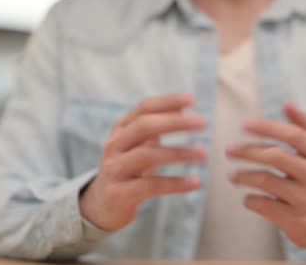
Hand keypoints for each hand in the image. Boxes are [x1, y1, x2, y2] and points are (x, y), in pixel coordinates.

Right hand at [79, 93, 205, 230]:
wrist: (102, 205)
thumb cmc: (128, 169)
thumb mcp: (139, 145)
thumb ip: (156, 127)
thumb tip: (182, 107)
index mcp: (121, 129)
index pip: (144, 108)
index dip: (167, 101)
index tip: (192, 99)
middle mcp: (114, 145)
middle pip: (143, 127)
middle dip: (174, 122)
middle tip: (201, 123)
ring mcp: (114, 169)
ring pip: (147, 155)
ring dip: (179, 153)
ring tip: (203, 154)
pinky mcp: (119, 194)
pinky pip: (150, 185)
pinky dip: (175, 183)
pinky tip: (195, 182)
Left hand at [226, 102, 305, 247]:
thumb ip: (305, 127)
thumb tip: (288, 103)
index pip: (293, 135)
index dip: (267, 127)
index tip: (244, 125)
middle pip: (276, 156)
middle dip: (248, 150)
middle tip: (228, 150)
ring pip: (267, 180)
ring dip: (243, 175)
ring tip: (231, 175)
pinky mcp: (296, 221)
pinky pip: (264, 205)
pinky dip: (250, 199)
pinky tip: (246, 197)